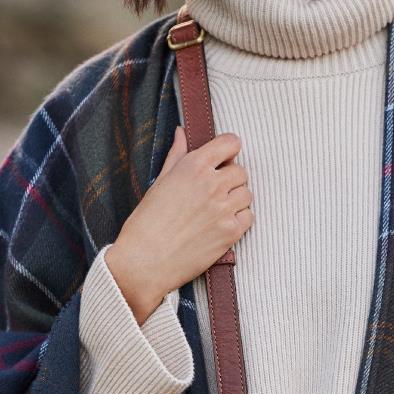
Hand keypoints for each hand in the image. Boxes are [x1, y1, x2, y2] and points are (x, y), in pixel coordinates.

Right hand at [105, 126, 252, 323]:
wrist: (145, 261)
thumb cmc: (147, 222)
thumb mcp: (159, 181)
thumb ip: (176, 155)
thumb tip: (182, 133)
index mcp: (193, 166)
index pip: (230, 143)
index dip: (229, 149)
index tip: (225, 157)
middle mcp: (212, 184)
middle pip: (241, 171)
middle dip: (230, 179)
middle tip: (213, 193)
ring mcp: (224, 208)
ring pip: (247, 194)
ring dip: (236, 199)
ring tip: (215, 210)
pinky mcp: (231, 232)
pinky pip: (249, 217)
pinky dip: (239, 219)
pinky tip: (221, 224)